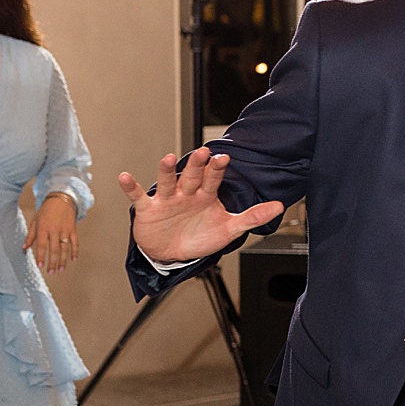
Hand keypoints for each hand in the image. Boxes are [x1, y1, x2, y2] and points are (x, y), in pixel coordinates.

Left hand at [24, 193, 79, 273]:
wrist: (61, 200)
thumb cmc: (46, 211)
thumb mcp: (35, 221)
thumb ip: (30, 235)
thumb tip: (24, 248)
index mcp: (43, 228)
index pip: (41, 245)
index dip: (40, 256)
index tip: (40, 265)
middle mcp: (55, 231)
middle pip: (54, 250)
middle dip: (52, 262)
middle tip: (51, 272)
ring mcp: (65, 231)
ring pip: (65, 248)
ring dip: (63, 260)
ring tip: (61, 269)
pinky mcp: (73, 230)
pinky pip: (75, 243)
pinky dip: (75, 252)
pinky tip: (73, 260)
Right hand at [118, 148, 284, 263]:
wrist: (174, 254)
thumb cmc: (201, 237)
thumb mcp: (229, 229)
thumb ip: (252, 217)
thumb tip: (279, 206)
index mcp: (206, 195)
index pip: (213, 179)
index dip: (217, 169)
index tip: (223, 158)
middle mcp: (186, 193)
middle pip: (192, 177)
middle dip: (196, 165)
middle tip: (202, 152)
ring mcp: (167, 200)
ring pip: (167, 182)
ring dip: (166, 171)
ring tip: (168, 159)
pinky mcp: (148, 210)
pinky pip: (138, 197)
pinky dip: (131, 188)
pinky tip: (125, 177)